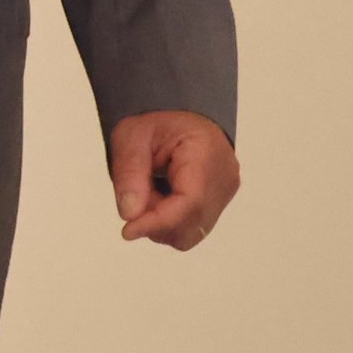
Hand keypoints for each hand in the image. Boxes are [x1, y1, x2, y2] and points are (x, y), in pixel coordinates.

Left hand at [109, 110, 240, 249]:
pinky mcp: (218, 206)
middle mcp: (224, 179)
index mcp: (208, 153)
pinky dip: (169, 221)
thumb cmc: (158, 124)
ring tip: (150, 191)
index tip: (128, 230)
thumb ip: (129, 172)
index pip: (191, 201)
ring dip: (161, 223)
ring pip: (191, 233)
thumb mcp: (131, 135)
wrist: (179, 119)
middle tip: (136, 193)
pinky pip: (191, 228)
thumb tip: (130, 214)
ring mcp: (224, 195)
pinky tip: (160, 198)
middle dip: (156, 220)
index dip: (159, 222)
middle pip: (192, 223)